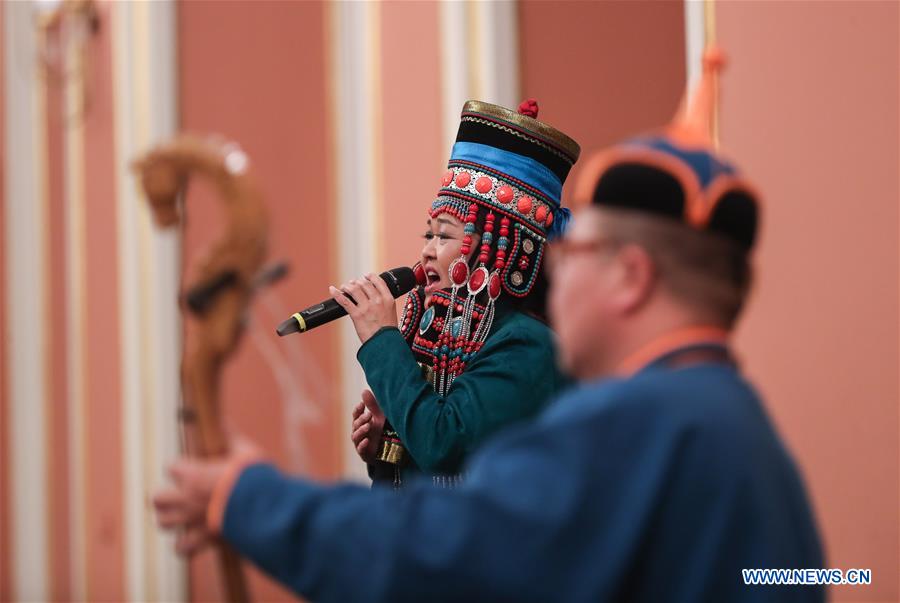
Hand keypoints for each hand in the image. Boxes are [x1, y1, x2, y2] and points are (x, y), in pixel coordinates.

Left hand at [152, 435, 262, 555]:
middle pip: (157, 499)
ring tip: (182, 515)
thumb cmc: (255, 476)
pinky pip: (182, 549)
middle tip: (178, 493)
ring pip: (163, 523)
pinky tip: (192, 538)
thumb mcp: (245, 451)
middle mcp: (186, 499)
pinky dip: (184, 545)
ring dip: (170, 519)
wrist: (264, 508)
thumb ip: (230, 437)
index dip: (180, 467)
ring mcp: (192, 522)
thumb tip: (223, 419)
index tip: (191, 466)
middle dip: (165, 496)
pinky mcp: (203, 540)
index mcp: (193, 475)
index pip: (171, 467)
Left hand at [330, 273, 397, 343]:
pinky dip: (337, 294)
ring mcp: (367, 307)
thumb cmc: (387, 332)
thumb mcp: (391, 312)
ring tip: (345, 287)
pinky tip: (332, 290)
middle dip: (357, 281)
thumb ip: (384, 303)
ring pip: (354, 289)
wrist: (385, 344)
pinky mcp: (357, 314)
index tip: (365, 276)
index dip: (370, 276)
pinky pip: (344, 300)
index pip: (378, 281)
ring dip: (347, 286)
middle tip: (353, 283)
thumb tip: (374, 296)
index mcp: (388, 299)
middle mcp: (378, 301)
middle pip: (364, 283)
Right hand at [350, 389, 384, 463]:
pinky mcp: (364, 454)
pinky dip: (362, 445)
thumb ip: (372, 405)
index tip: (362, 404)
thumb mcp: (379, 417)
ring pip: (356, 436)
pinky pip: (360, 449)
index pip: (356, 415)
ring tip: (368, 426)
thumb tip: (364, 390)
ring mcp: (360, 443)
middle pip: (355, 425)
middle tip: (369, 415)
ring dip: (361, 430)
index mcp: (361, 423)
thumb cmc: (383, 431)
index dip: (357, 410)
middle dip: (361, 419)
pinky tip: (367, 440)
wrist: (389, 451)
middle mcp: (359, 433)